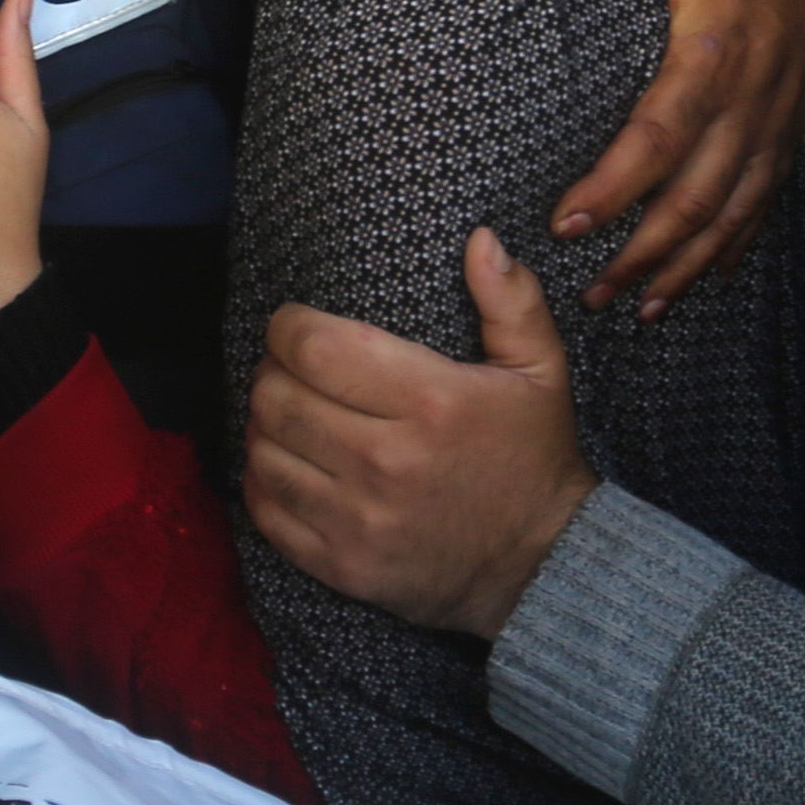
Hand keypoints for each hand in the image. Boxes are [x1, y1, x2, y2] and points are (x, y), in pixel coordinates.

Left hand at [242, 226, 593, 637]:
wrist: (542, 564)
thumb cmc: (533, 457)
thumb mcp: (541, 371)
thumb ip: (511, 300)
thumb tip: (481, 240)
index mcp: (431, 402)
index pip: (315, 348)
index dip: (287, 326)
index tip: (294, 324)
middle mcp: (387, 461)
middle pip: (276, 397)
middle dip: (272, 371)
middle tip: (292, 369)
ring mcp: (360, 518)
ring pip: (262, 452)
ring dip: (265, 425)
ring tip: (291, 413)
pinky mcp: (342, 565)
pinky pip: (266, 512)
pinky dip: (263, 480)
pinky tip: (287, 463)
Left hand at [545, 0, 804, 316]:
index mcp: (713, 50)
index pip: (659, 137)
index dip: (615, 187)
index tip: (566, 225)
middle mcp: (752, 94)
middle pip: (698, 195)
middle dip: (645, 253)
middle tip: (593, 292)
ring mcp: (777, 114)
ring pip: (736, 210)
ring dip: (689, 264)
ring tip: (643, 307)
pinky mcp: (791, 120)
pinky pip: (766, 197)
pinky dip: (736, 242)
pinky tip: (709, 275)